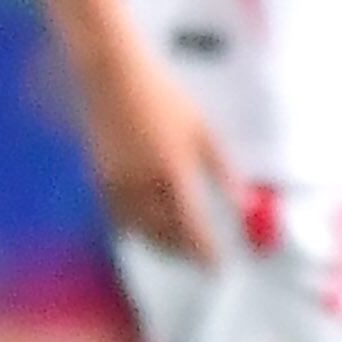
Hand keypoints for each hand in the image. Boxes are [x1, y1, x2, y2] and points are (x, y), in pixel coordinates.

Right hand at [82, 45, 235, 260]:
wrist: (113, 77)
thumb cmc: (163, 96)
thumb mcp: (202, 129)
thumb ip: (222, 169)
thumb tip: (241, 202)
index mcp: (173, 171)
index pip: (193, 226)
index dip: (205, 251)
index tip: (218, 265)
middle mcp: (144, 185)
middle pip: (164, 235)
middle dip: (183, 252)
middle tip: (199, 259)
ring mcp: (118, 184)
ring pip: (139, 231)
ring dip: (160, 245)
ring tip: (177, 248)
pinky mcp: (100, 179)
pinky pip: (118, 218)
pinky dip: (135, 230)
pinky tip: (147, 228)